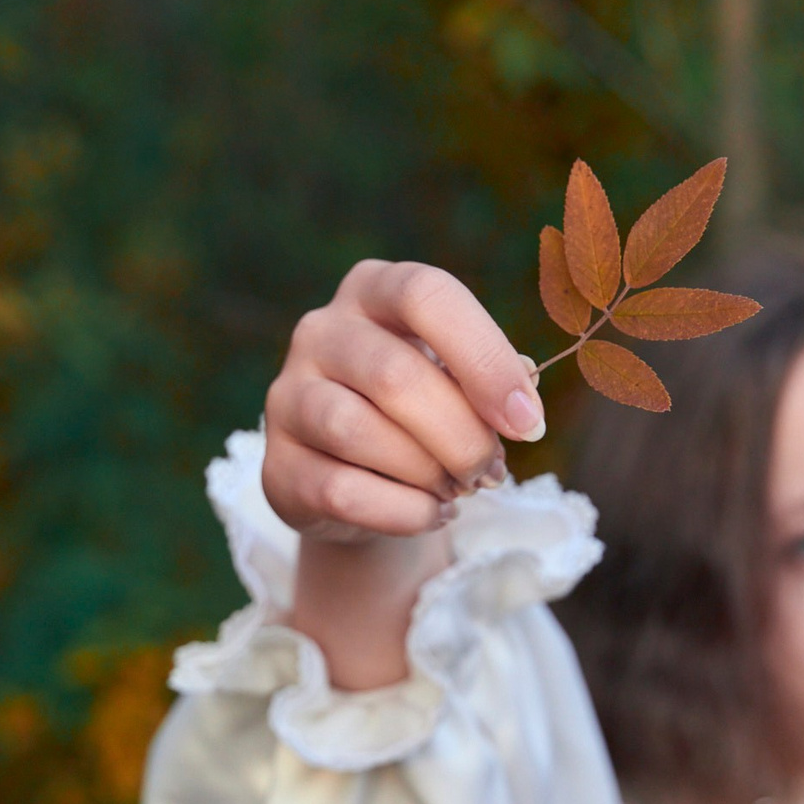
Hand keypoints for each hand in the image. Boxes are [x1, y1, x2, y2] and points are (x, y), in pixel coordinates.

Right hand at [264, 260, 545, 542]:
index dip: (484, 357)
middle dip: (462, 436)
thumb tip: (521, 407)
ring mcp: (287, 397)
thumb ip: (490, 382)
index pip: (425, 295)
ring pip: (359, 432)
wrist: (361, 479)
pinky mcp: (277, 466)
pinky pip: (342, 491)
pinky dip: (403, 512)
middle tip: (491, 472)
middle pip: (394, 376)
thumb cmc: (424, 413)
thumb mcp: (460, 381)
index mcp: (372, 289)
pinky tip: (430, 513)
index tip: (526, 421)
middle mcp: (319, 331)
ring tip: (458, 489)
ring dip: (429, 473)